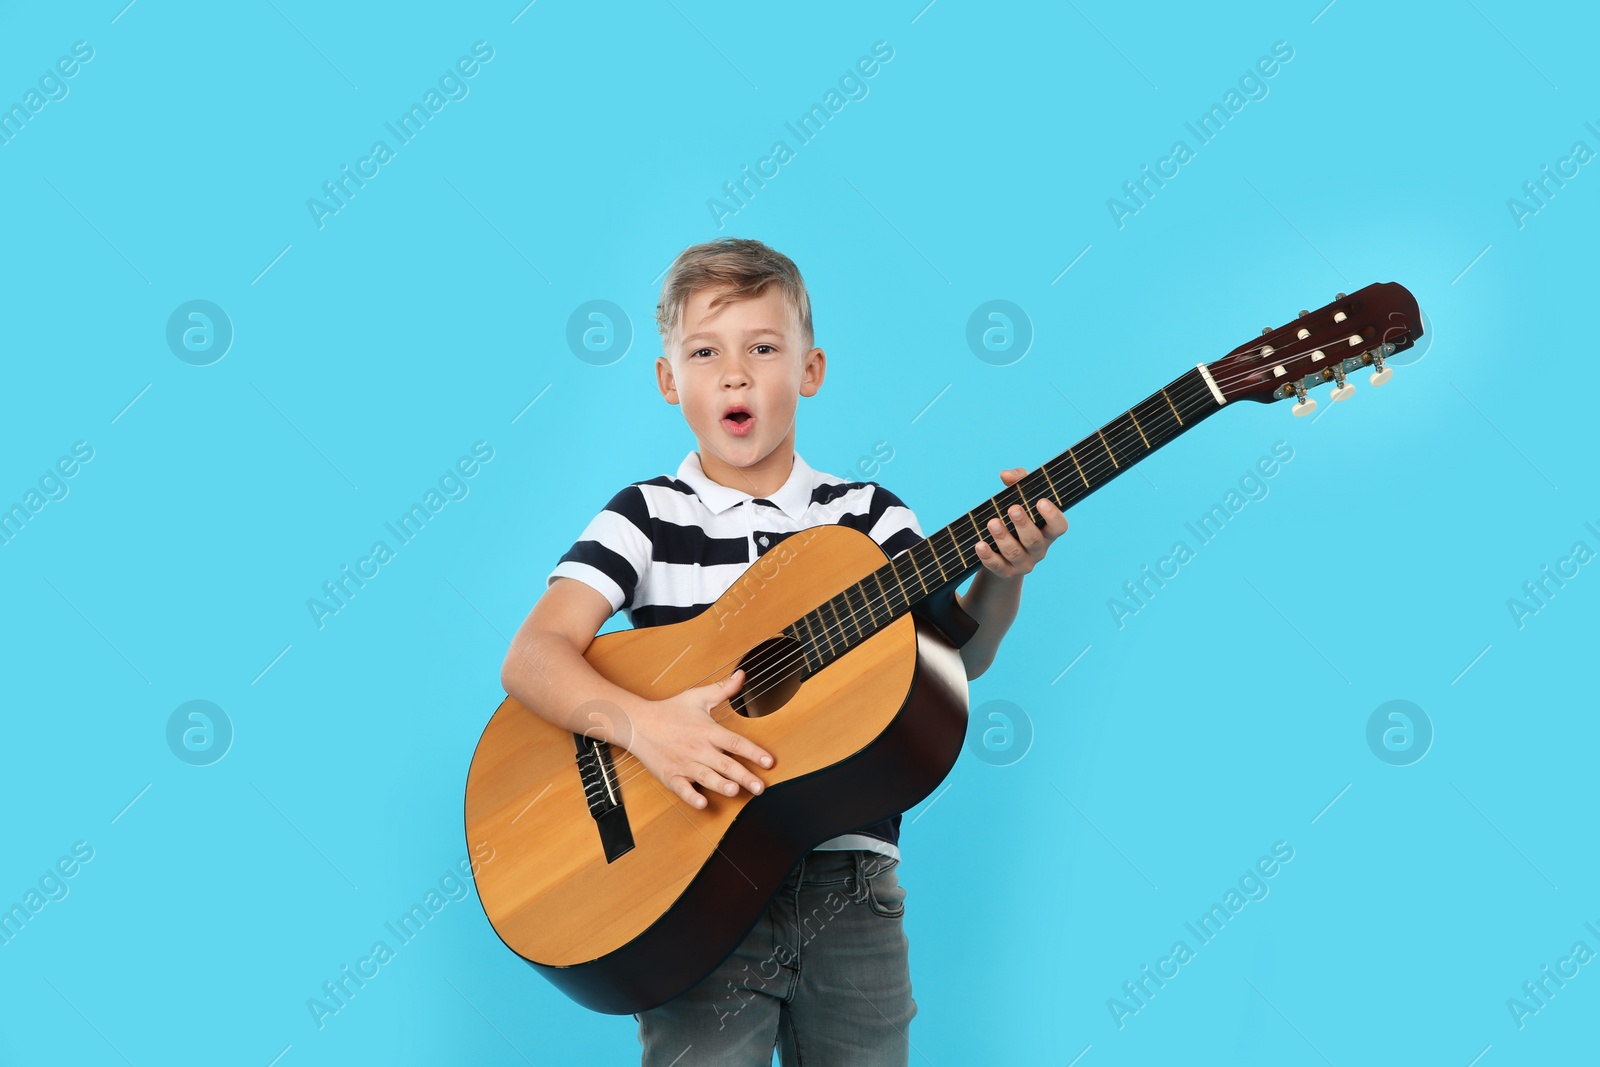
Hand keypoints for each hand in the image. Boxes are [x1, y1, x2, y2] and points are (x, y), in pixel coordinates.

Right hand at [626, 669, 774, 809]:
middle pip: (725, 764)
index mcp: (707, 731)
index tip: (769, 761)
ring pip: (706, 777)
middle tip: (761, 788)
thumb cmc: (669, 711)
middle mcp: (698, 749)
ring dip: (721, 785)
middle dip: (745, 776)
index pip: (735, 743)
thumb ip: (723, 689)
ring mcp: (684, 764)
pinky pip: (682, 789)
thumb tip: (742, 675)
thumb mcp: (697, 697)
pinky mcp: (671, 776)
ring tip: (735, 792)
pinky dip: (691, 797)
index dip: (753, 752)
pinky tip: (702, 803)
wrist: (638, 723)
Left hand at [973, 467, 1067, 578]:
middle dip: (1024, 524)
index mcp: (1047, 530)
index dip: (1053, 515)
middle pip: (1034, 540)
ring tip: (992, 523)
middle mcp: (1039, 548)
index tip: (1041, 501)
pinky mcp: (1006, 572)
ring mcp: (1023, 562)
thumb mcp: (1019, 495)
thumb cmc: (1015, 515)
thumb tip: (1006, 475)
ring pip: (1014, 553)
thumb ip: (1018, 480)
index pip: (1059, 526)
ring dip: (1003, 538)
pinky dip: (988, 556)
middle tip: (1013, 509)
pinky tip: (980, 545)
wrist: (1001, 551)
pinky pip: (997, 566)